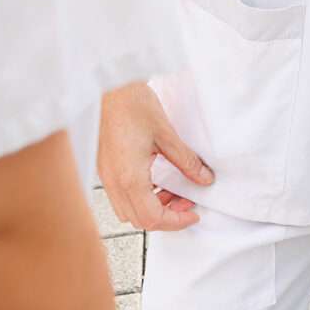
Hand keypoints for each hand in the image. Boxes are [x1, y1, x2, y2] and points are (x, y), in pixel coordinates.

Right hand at [96, 82, 210, 232]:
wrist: (108, 86)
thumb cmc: (132, 105)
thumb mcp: (166, 133)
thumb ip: (186, 161)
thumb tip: (204, 179)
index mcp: (129, 177)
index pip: (152, 218)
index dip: (176, 222)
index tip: (193, 214)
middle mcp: (113, 182)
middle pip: (139, 220)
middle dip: (166, 217)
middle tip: (187, 202)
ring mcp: (106, 176)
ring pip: (129, 210)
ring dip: (153, 208)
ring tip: (174, 190)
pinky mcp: (104, 168)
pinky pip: (122, 196)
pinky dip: (141, 196)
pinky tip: (157, 180)